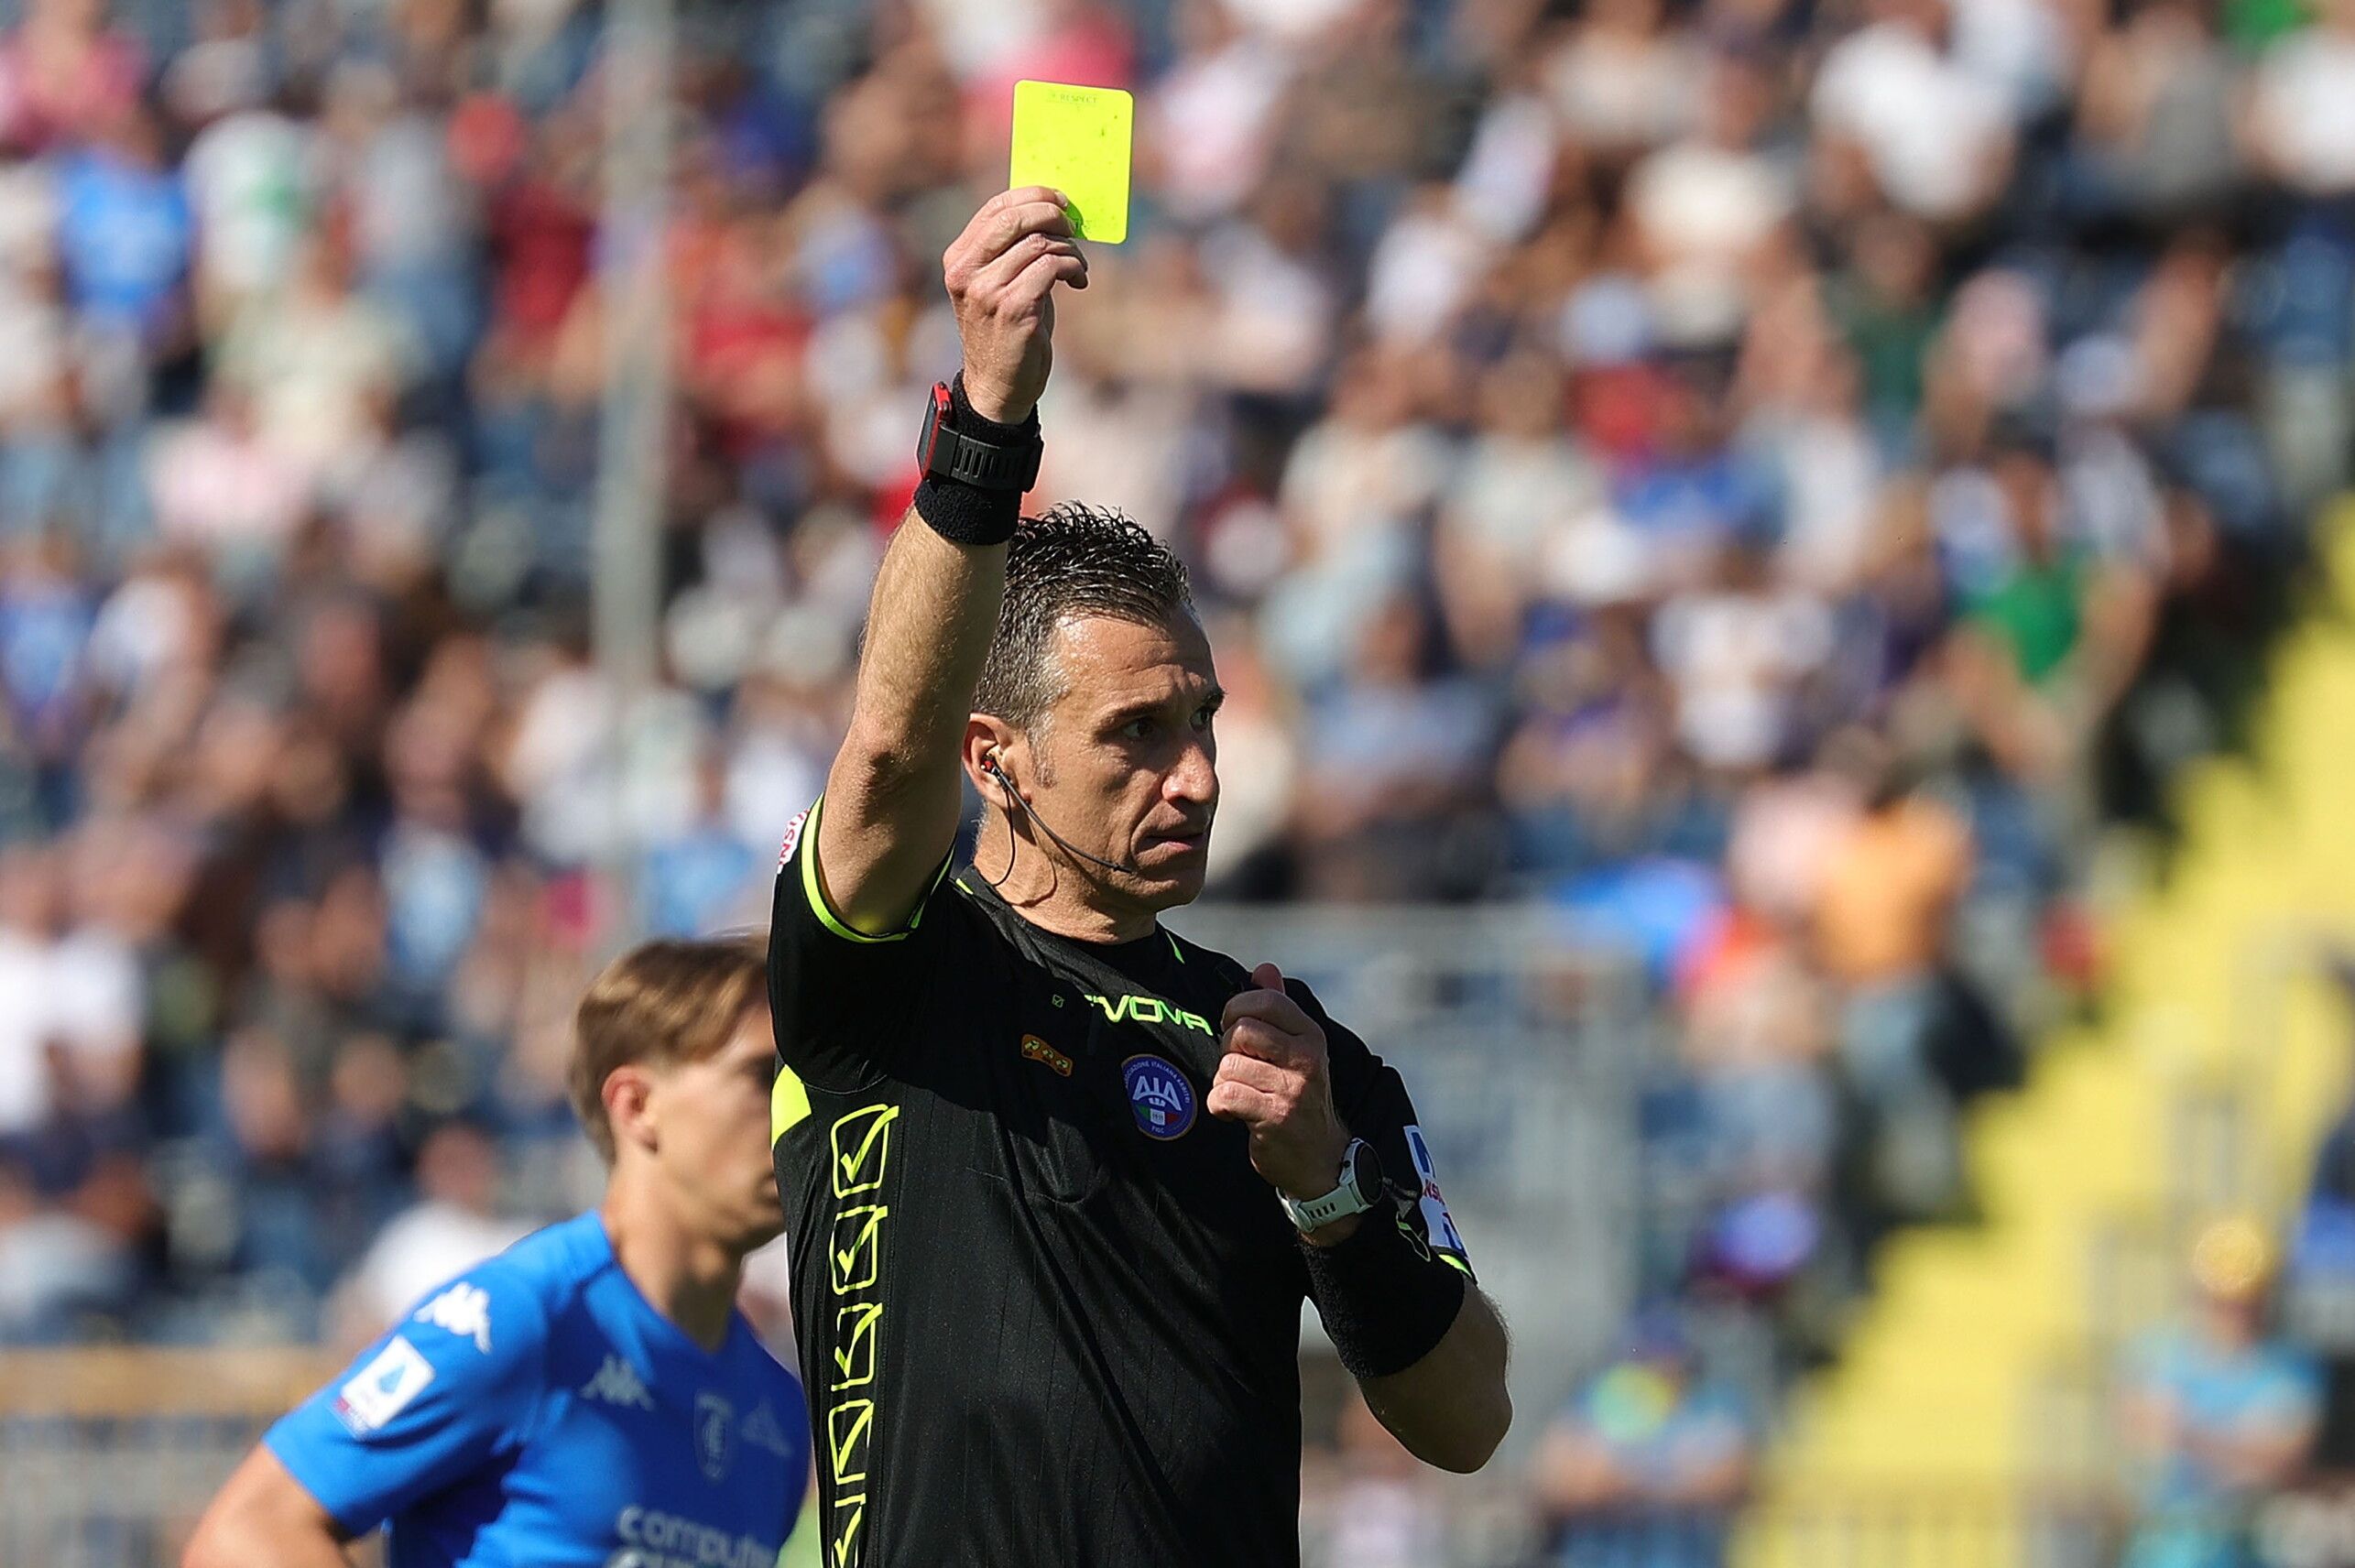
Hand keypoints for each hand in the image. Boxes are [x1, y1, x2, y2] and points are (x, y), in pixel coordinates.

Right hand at [941, 186, 1088, 423]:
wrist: (998, 386)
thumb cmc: (1006, 330)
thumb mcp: (999, 284)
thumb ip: (1012, 249)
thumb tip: (1052, 211)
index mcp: (958, 260)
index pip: (995, 208)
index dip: (1033, 195)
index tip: (1061, 201)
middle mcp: (966, 273)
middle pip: (1015, 219)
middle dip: (1053, 214)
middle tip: (1073, 227)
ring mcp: (987, 292)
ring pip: (1039, 244)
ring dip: (1069, 250)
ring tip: (1078, 267)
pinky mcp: (1014, 309)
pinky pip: (1052, 268)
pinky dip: (1073, 268)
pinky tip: (1079, 281)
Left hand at [1208, 962, 1349, 1204]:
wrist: (1321, 1159)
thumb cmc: (1299, 1096)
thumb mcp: (1298, 1049)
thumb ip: (1279, 1007)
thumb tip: (1265, 967)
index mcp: (1310, 1035)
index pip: (1264, 1000)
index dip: (1237, 1009)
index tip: (1235, 1028)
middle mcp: (1306, 1058)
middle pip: (1240, 1030)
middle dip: (1228, 1050)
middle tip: (1239, 1068)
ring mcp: (1292, 1089)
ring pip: (1228, 1066)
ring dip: (1224, 1082)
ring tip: (1243, 1094)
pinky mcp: (1274, 1118)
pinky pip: (1224, 1096)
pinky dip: (1220, 1105)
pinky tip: (1235, 1113)